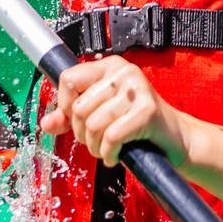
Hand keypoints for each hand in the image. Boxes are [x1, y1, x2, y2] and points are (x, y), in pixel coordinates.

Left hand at [39, 56, 184, 166]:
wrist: (176, 140)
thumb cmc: (138, 127)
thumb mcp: (101, 115)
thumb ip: (71, 117)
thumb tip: (46, 124)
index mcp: (110, 66)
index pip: (68, 78)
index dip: (65, 106)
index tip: (76, 121)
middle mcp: (123, 72)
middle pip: (79, 107)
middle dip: (83, 134)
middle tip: (97, 141)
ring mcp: (137, 89)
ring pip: (94, 124)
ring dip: (96, 147)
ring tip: (108, 150)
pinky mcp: (147, 111)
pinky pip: (111, 137)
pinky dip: (109, 154)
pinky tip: (116, 155)